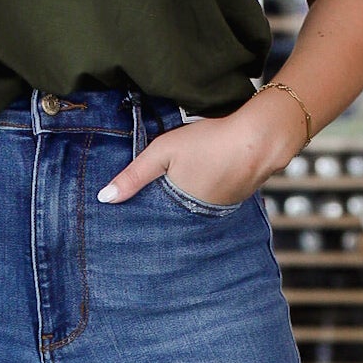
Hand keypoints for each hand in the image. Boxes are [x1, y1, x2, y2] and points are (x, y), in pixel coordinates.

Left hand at [96, 93, 305, 205]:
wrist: (259, 139)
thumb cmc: (208, 140)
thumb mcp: (163, 151)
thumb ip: (133, 174)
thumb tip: (104, 199)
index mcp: (177, 211)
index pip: (153, 222)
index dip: (141, 218)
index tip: (125, 222)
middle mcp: (197, 219)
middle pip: (172, 219)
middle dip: (161, 215)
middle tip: (148, 208)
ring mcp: (218, 213)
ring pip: (191, 212)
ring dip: (183, 206)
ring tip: (177, 194)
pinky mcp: (233, 203)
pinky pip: (210, 205)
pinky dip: (203, 196)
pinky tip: (203, 183)